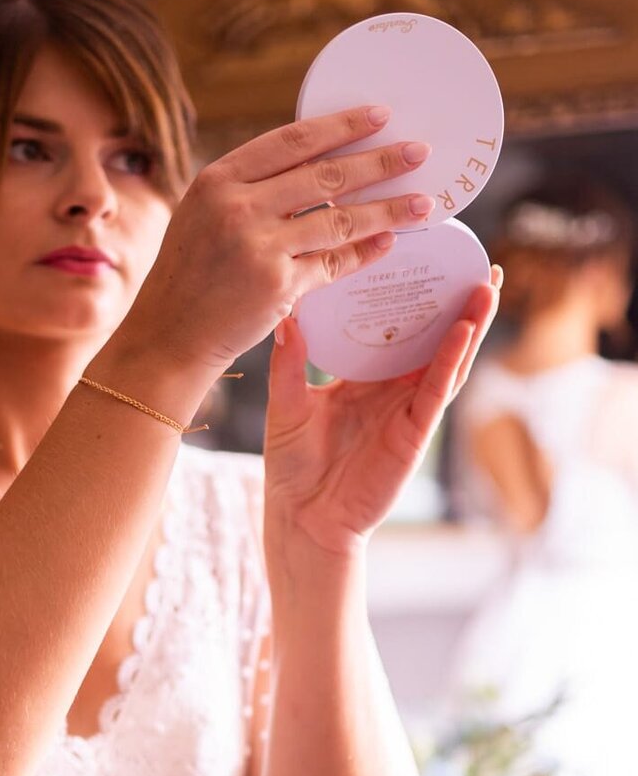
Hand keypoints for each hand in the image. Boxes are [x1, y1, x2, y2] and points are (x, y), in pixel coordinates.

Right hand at [123, 105, 434, 378]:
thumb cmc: (188, 276)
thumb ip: (250, 189)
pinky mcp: (277, 287)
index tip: (380, 115)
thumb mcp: (203, 216)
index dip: (341, 125)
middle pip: (325, 174)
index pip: (292, 140)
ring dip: (388, 208)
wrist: (167, 337)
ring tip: (423, 202)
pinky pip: (334, 263)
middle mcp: (237, 208)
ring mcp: (258, 247)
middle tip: (420, 152)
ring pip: (340, 218)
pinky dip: (365, 252)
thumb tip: (315, 162)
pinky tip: (389, 242)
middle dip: (380, 160)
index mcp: (218, 180)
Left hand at [261, 267, 503, 560]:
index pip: (392, 328)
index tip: (417, 256)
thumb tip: (286, 315)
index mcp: (362, 379)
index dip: (408, 295)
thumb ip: (290, 363)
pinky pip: (437, 390)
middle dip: (453, 300)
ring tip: (487, 283)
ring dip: (469, 322)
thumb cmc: (294, 468)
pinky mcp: (415, 433)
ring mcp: (408, 410)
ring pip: (447, 359)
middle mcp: (391, 390)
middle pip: (430, 336)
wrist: (302, 519)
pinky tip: (464, 330)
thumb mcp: (287, 405)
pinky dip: (452, 359)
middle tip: (471, 257)